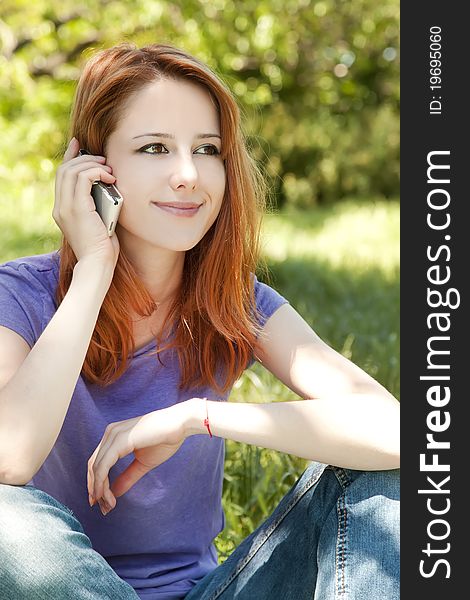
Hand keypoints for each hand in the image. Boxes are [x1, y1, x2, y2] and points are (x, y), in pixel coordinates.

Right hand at [53, 137, 119, 268]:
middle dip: (83, 158)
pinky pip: (83, 178)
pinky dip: (97, 172)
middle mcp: (60, 207)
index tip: (80, 146)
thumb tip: (109, 189)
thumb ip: (98, 205)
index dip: (70, 158)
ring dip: (92, 164)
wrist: (98, 263)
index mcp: (63, 210)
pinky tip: (110, 177)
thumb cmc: (103, 248)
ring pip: (72, 170)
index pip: (62, 176)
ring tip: (108, 169)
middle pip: (64, 170)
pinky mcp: (77, 208)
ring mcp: (66, 207)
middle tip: (103, 159)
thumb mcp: (100, 222)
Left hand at [87, 402, 196, 515]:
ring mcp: (114, 435)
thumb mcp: (143, 463)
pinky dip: (102, 484)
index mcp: (115, 435)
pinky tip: (108, 496)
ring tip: (108, 506)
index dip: (96, 483)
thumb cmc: (165, 440)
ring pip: (96, 467)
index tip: (102, 502)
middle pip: (92, 465)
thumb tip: (114, 493)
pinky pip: (103, 466)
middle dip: (95, 489)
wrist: (179, 425)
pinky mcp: (119, 440)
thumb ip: (128, 476)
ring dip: (99, 490)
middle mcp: (110, 433)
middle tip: (103, 508)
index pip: (97, 461)